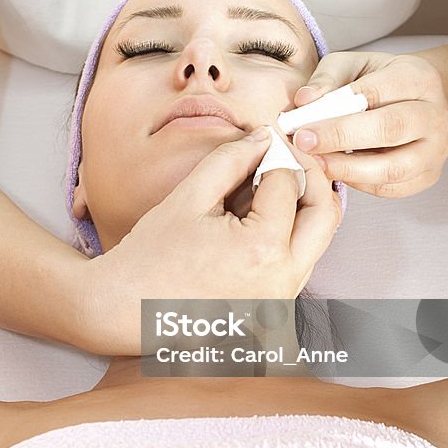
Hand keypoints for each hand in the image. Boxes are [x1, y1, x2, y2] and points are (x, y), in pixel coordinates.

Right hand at [76, 128, 341, 353]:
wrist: (123, 310)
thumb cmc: (149, 257)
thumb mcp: (189, 196)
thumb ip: (232, 159)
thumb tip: (264, 137)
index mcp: (261, 249)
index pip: (288, 184)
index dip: (277, 154)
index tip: (264, 140)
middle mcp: (282, 281)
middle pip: (325, 215)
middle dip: (311, 178)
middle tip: (287, 157)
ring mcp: (281, 301)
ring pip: (316, 241)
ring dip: (300, 208)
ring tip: (263, 189)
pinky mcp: (273, 310)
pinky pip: (297, 264)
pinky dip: (287, 236)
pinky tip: (255, 222)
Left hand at [291, 52, 447, 197]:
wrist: (415, 101)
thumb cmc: (378, 81)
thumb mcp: (352, 66)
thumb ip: (327, 79)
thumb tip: (304, 100)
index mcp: (419, 77)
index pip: (376, 93)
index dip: (336, 112)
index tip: (301, 126)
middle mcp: (436, 113)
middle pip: (390, 128)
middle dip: (341, 138)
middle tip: (304, 145)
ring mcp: (437, 148)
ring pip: (395, 167)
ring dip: (349, 169)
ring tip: (317, 164)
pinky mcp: (430, 175)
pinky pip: (393, 188)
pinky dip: (361, 184)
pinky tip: (338, 173)